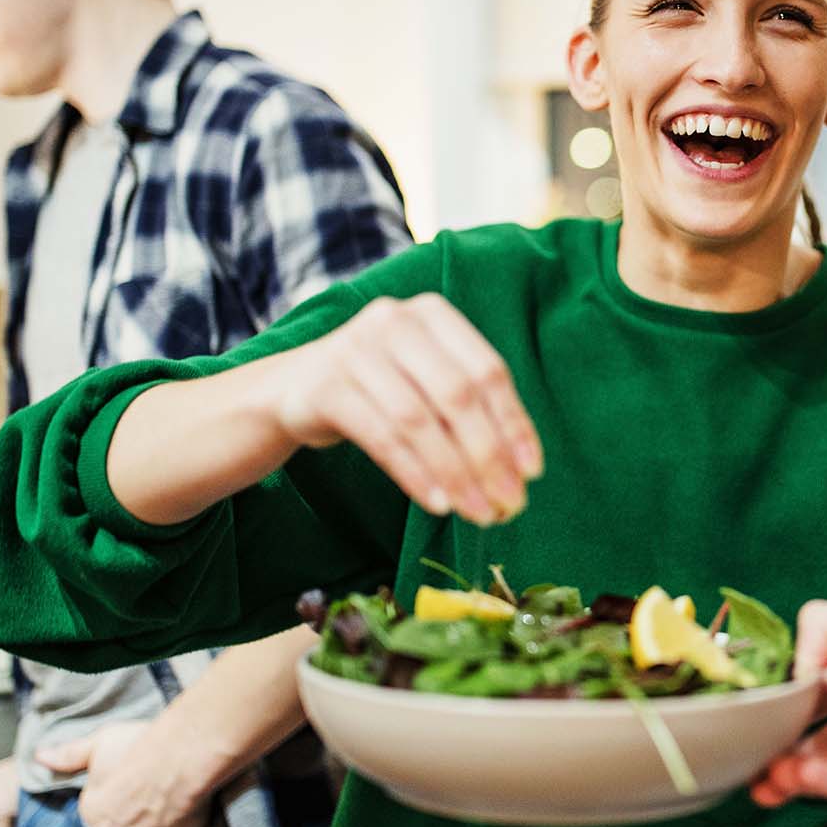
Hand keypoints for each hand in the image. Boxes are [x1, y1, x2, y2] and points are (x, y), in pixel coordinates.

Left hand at [35, 722, 210, 826]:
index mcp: (91, 815)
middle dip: (129, 811)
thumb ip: (69, 755)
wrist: (183, 758)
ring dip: (151, 822)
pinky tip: (183, 806)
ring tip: (165, 797)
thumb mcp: (100, 742)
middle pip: (118, 826)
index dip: (113, 790)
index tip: (128, 776)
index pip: (96, 809)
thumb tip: (39, 757)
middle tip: (145, 788)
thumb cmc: (139, 748)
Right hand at [274, 293, 543, 525]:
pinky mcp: (327, 386)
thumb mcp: (427, 381)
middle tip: (509, 504)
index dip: (514, 423)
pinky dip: (415, 474)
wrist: (295, 388)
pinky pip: (382, 438)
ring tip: (478, 512)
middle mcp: (395, 321)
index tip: (532, 472)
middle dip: (489, 456)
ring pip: (420, 421)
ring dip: (455, 474)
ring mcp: (356, 350)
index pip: (488, 371)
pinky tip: (437, 503)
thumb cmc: (382, 388)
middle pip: (457, 396)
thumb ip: (469, 409)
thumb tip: (520, 470)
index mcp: (433, 314)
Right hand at [752, 597, 826, 811]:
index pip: (818, 684)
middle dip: (783, 743)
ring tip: (764, 774)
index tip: (751, 706)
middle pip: (822, 731)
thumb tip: (791, 667)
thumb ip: (825, 629)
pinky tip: (800, 777)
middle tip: (746, 751)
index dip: (786, 697)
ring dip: (798, 770)